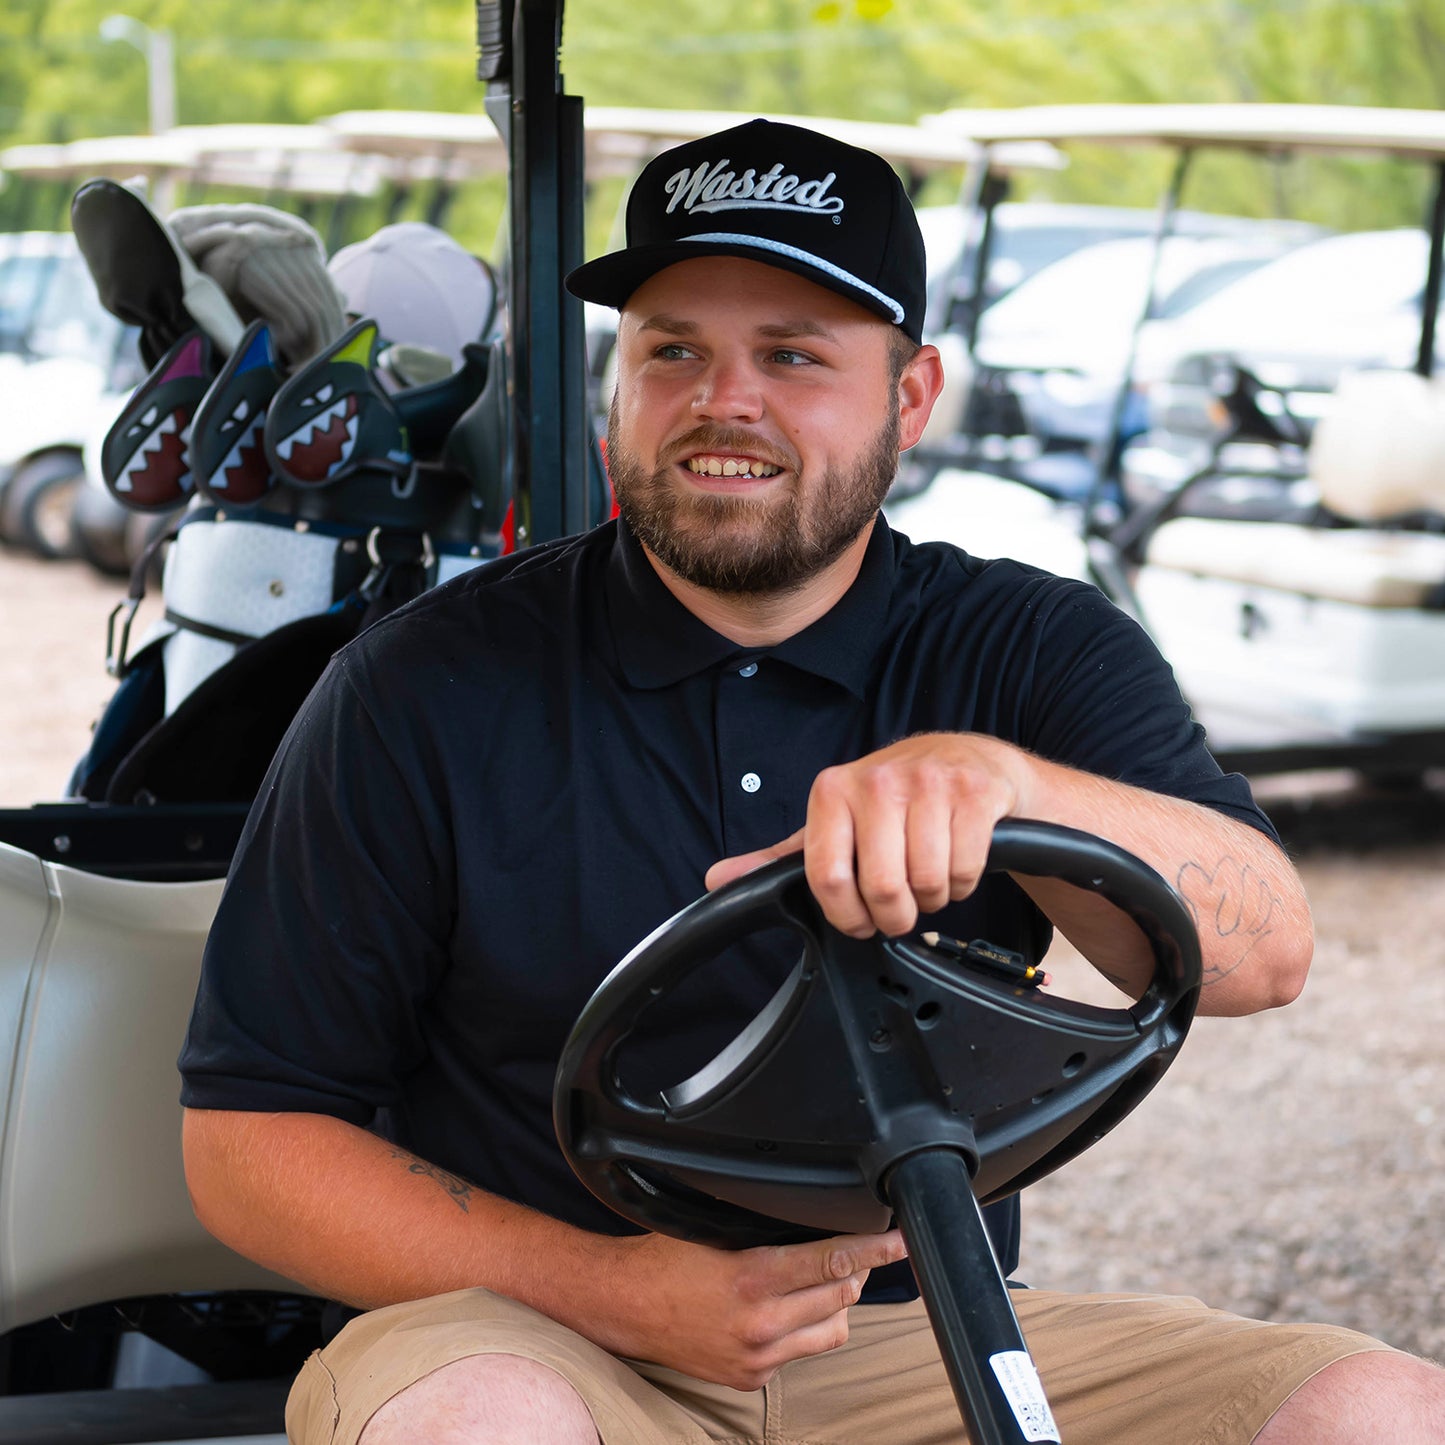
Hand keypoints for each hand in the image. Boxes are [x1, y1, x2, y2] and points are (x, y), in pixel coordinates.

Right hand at [607, 1229, 906, 1389]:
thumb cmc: (666, 1259)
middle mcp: (760, 1324)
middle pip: (840, 1298)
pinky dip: (803, 1330)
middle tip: (857, 1252)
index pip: (832, 1262)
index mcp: (752, 1278)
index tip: (899, 1240)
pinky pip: (800, 1352)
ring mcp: (757, 1357)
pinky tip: (787, 1310)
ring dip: (837, 1305)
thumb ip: (765, 1226)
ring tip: (826, 1283)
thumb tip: (812, 1213)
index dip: (873, 1250)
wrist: (627, 1308)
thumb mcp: (716, 1228)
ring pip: (832, 1331)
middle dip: (857, 1271)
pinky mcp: (751, 1380)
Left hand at [707, 733, 1028, 938]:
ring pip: (927, 882)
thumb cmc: (894, 799)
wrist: (967, 759)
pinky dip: (964, 883)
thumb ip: (779, 857)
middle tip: (901, 908)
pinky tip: (956, 862)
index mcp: (833, 791)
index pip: (827, 877)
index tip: (860, 921)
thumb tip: (717, 879)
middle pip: (881, 887)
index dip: (847, 916)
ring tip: (928, 880)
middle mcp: (878, 781)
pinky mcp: (973, 793)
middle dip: (895, 916)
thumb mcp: (834, 823)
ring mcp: (929, 783)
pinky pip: (966, 870)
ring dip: (933, 899)